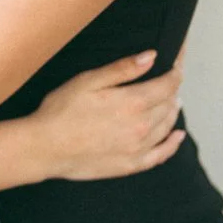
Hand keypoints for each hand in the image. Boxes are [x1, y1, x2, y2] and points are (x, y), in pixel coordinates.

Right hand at [29, 50, 185, 181]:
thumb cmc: (61, 111)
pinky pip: (161, 154)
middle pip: (169, 104)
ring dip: (172, 110)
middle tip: (171, 78)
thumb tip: (152, 56)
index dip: (176, 71)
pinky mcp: (131, 165)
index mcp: (132, 103)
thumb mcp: (89, 80)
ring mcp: (138, 148)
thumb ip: (123, 69)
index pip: (168, 84)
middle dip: (173, 88)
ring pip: (167, 126)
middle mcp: (141, 127)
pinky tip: (177, 136)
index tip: (178, 62)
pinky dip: (173, 144)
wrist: (45, 148)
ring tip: (172, 100)